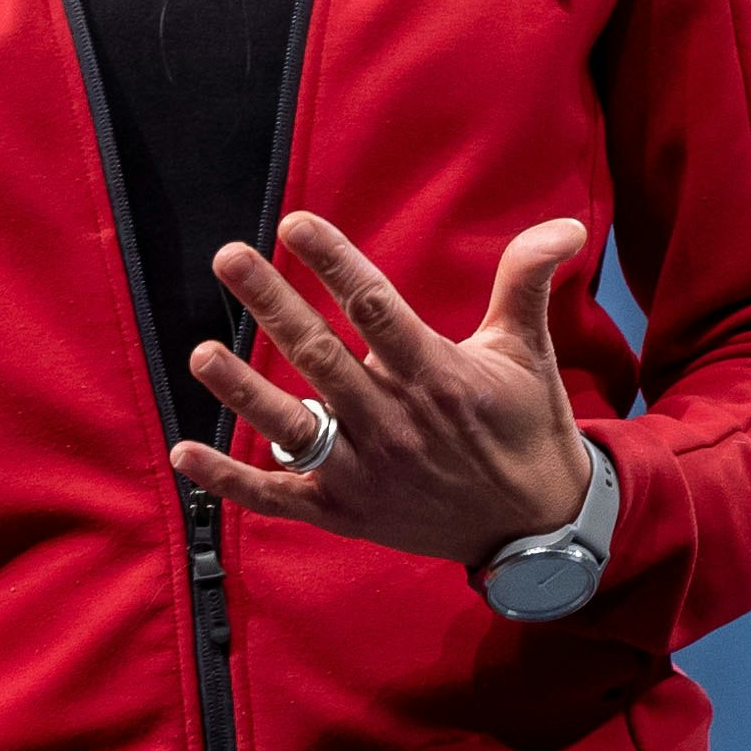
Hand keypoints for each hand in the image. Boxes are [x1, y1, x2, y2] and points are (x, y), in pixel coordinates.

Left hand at [172, 210, 596, 563]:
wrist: (534, 527)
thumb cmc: (526, 428)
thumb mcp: (528, 353)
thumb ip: (527, 282)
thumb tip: (566, 223)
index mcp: (436, 375)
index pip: (375, 305)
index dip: (333, 262)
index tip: (295, 224)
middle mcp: (394, 421)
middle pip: (322, 354)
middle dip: (273, 304)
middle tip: (230, 259)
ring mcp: (366, 471)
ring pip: (294, 426)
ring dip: (243, 391)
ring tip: (201, 353)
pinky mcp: (345, 512)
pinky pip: (279, 497)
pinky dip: (231, 480)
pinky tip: (184, 453)